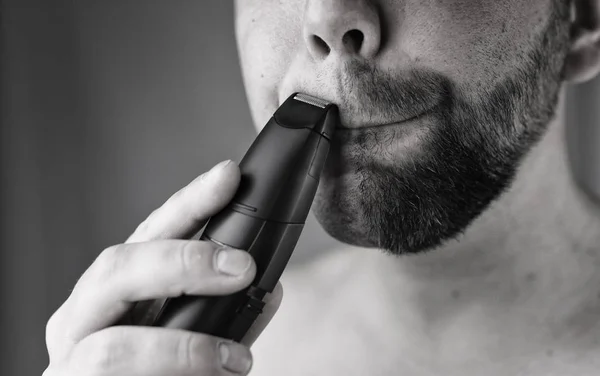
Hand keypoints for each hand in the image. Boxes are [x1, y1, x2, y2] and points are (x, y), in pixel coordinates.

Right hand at [43, 160, 282, 375]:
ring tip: (235, 359)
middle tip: (239, 267)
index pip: (149, 234)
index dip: (188, 203)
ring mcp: (69, 361)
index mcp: (113, 290)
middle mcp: (84, 317)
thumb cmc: (146, 371)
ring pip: (112, 347)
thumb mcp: (188, 336)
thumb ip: (225, 315)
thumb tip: (271, 289)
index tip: (227, 177)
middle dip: (182, 261)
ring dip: (184, 348)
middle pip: (116, 269)